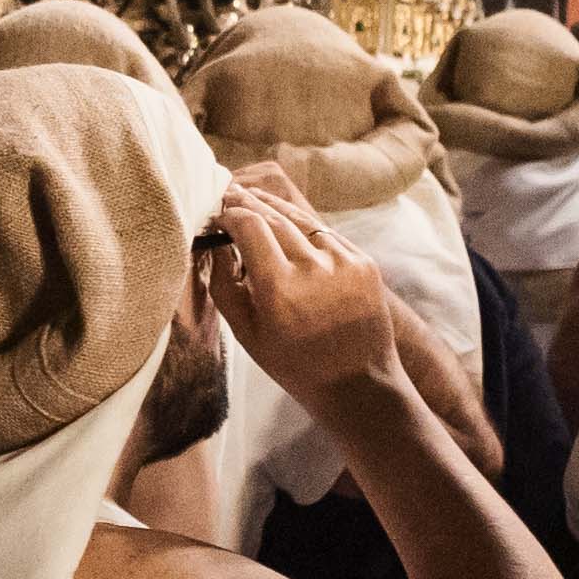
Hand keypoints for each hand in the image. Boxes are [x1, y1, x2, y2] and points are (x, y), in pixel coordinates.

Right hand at [208, 176, 398, 411]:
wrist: (358, 383)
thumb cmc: (294, 365)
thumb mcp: (246, 333)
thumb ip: (224, 285)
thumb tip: (214, 244)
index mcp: (280, 289)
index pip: (250, 226)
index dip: (230, 213)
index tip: (217, 213)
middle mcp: (315, 268)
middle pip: (274, 217)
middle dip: (249, 204)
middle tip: (229, 195)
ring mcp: (345, 262)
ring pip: (302, 220)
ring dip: (276, 210)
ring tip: (255, 202)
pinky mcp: (365, 262)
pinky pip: (326, 235)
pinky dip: (304, 228)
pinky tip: (290, 229)